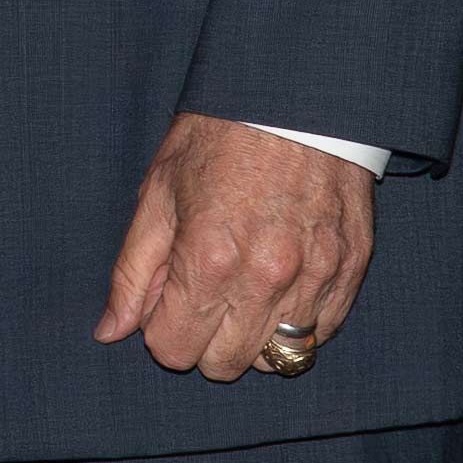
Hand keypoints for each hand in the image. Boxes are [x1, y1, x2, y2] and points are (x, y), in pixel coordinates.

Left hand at [96, 113, 376, 381]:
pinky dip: (298, 322)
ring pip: (279, 358)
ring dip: (254, 336)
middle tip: (202, 297)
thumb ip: (133, 271)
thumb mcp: (158, 193)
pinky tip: (281, 284)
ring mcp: (315, 278)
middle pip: (226, 365)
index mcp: (208, 260)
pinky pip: (323, 332)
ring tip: (244, 289)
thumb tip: (110, 331)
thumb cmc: (217, 138)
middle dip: (204, 341)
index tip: (165, 303)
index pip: (175, 350)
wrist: (294, 97)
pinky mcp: (351, 271)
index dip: (161, 332)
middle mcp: (265, 279)